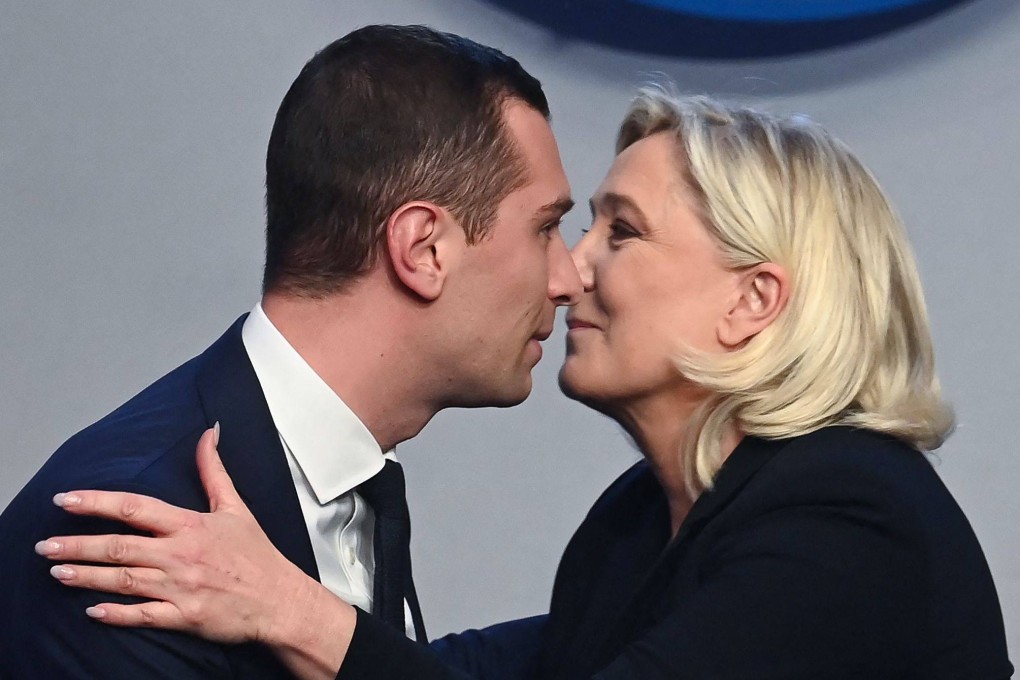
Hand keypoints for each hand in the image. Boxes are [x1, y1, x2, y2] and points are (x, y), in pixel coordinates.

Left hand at [37, 425, 350, 655]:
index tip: (65, 499)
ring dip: (86, 576)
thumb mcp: (236, 507)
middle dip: (77, 544)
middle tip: (44, 544)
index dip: (96, 502)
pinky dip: (116, 614)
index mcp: (190, 525)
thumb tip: (208, 433)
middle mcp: (181, 554)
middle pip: (119, 546)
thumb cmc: (257, 555)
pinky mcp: (185, 616)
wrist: (280, 599)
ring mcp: (181, 586)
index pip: (134, 508)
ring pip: (123, 579)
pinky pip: (143, 615)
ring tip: (56, 571)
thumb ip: (214, 471)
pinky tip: (92, 611)